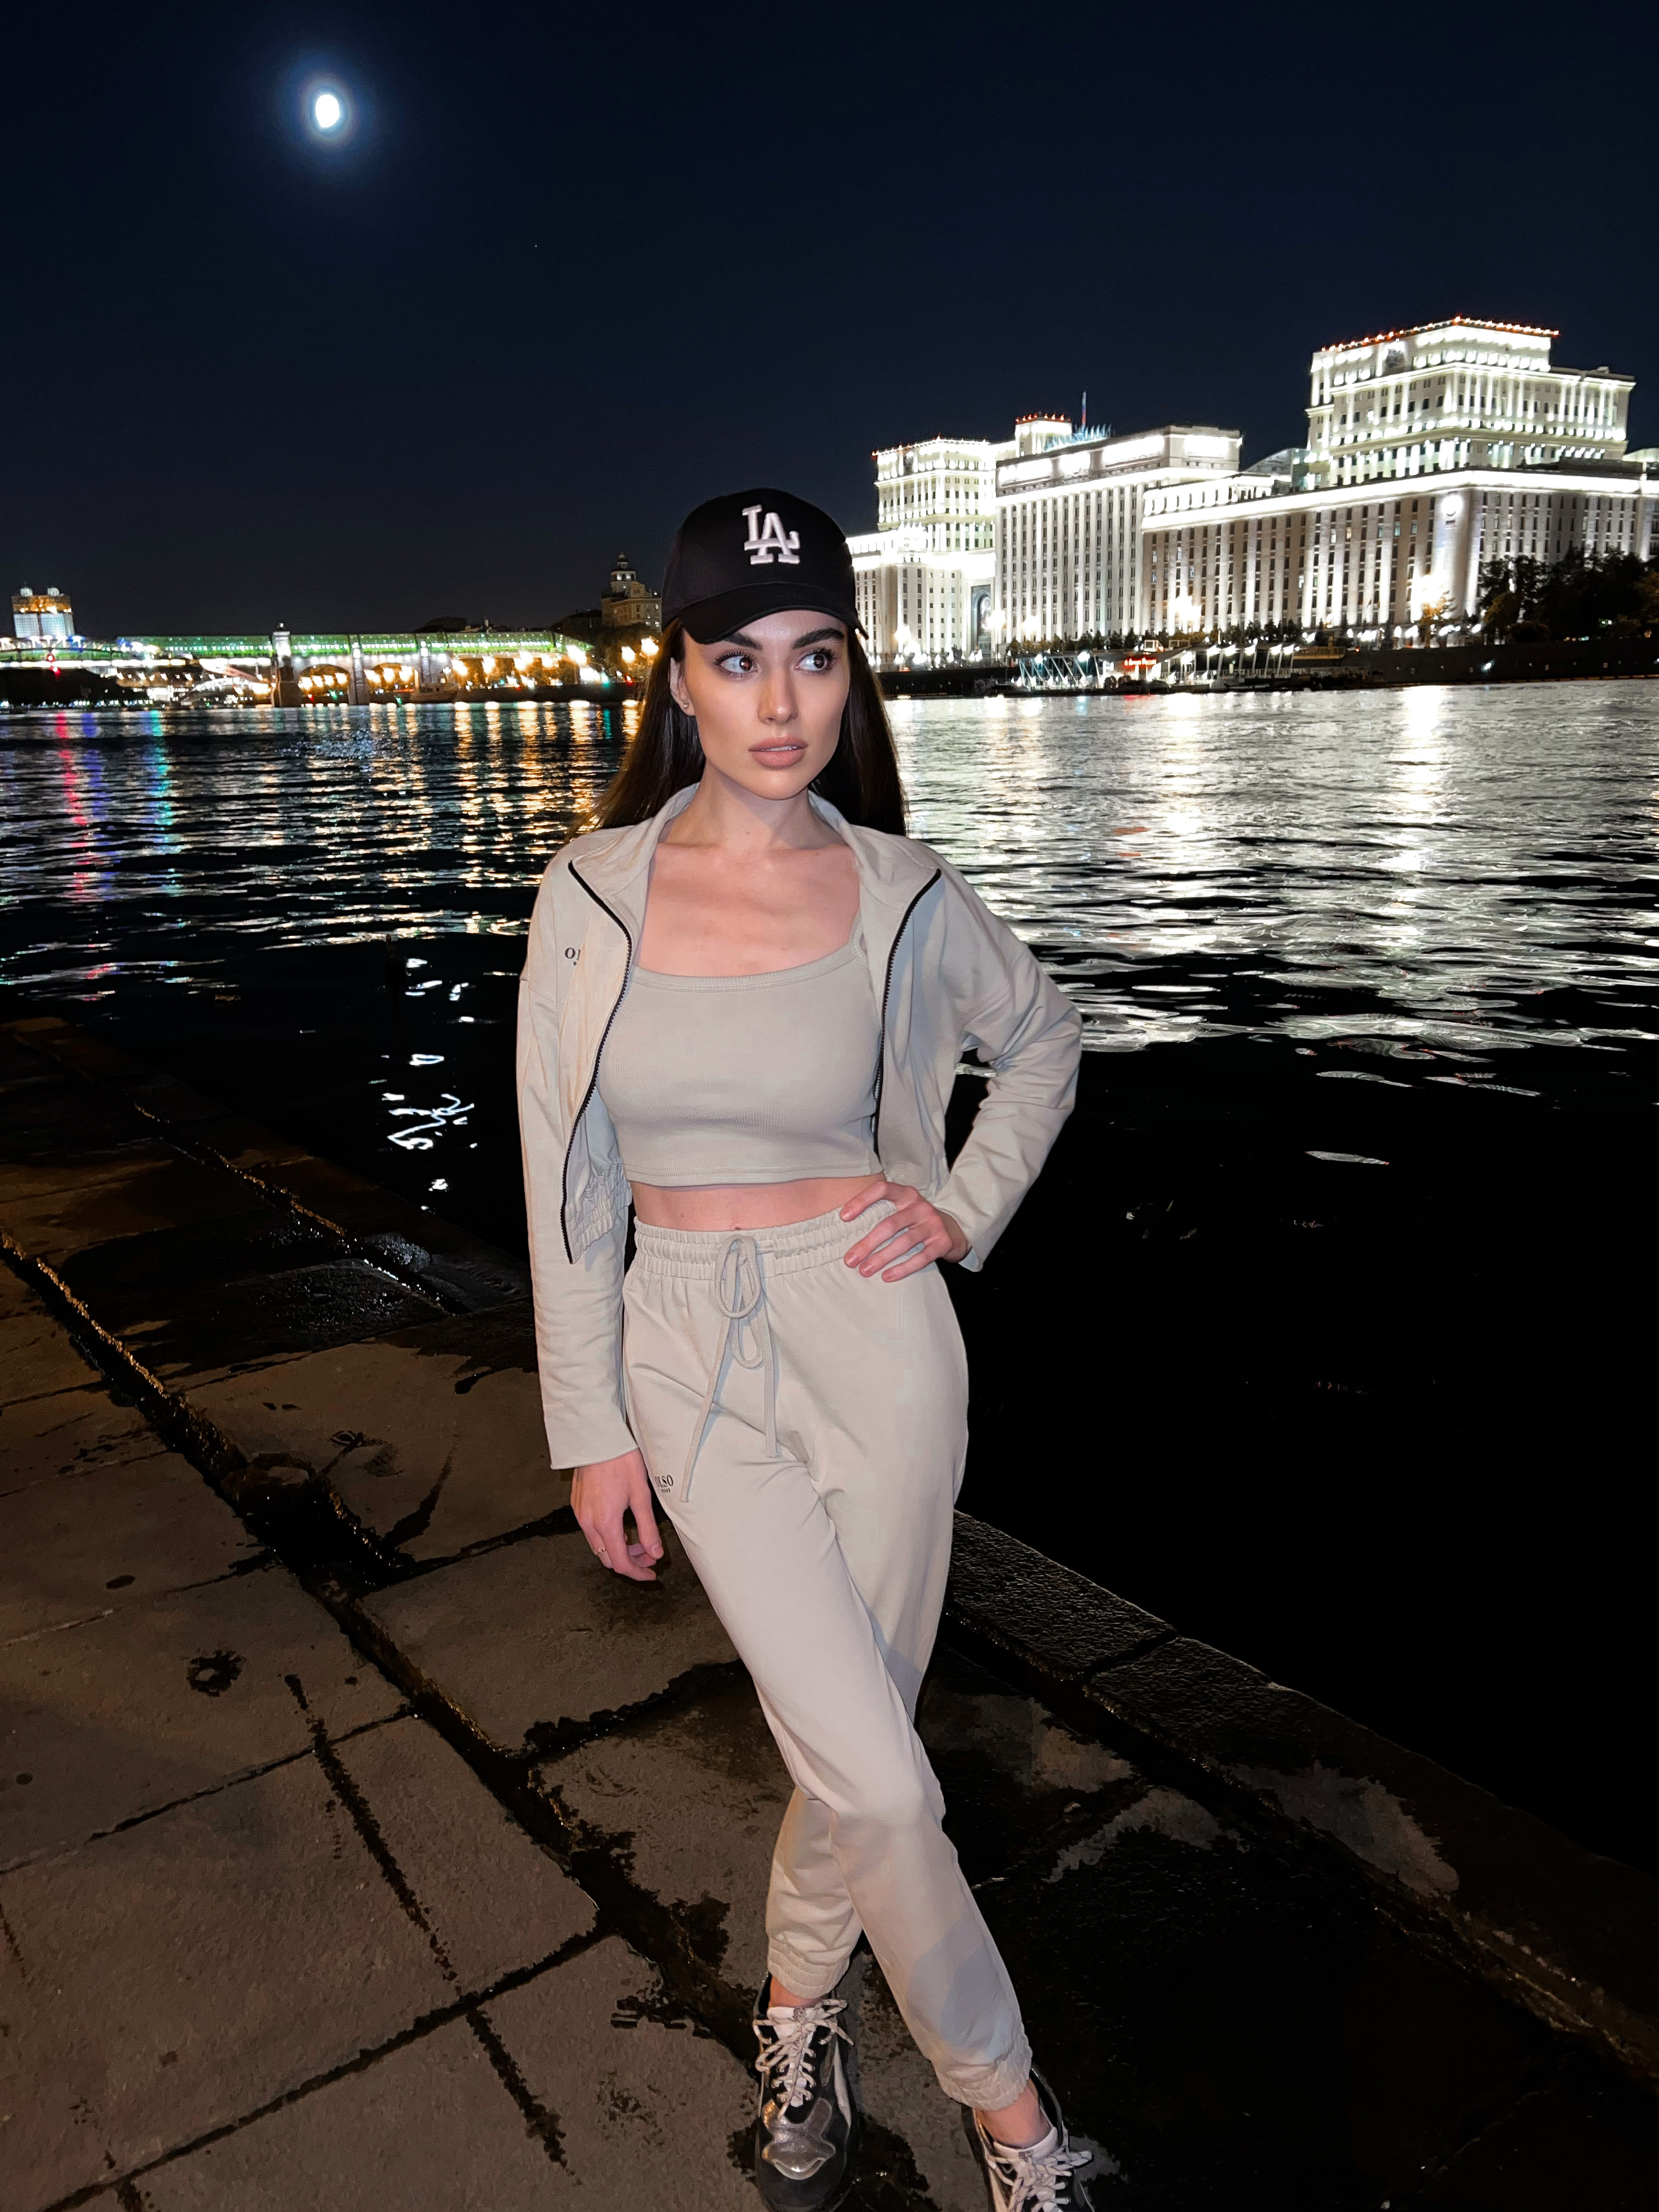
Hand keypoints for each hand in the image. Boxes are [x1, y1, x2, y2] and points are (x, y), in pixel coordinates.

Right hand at [571, 1448, 663, 1581]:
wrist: (598, 1440)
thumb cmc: (621, 1462)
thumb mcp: (641, 1496)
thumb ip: (648, 1528)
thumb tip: (655, 1553)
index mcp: (606, 1523)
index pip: (620, 1563)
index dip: (638, 1573)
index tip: (652, 1572)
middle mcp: (588, 1523)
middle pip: (607, 1558)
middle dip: (630, 1561)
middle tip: (649, 1554)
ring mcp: (580, 1515)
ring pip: (598, 1546)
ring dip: (618, 1549)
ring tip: (638, 1540)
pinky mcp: (577, 1506)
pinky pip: (591, 1532)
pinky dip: (607, 1537)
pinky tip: (622, 1526)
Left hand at [839, 1179, 969, 1281]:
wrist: (954, 1230)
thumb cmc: (918, 1221)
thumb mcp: (904, 1209)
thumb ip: (883, 1212)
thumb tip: (847, 1231)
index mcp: (907, 1194)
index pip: (882, 1189)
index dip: (862, 1200)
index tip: (843, 1217)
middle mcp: (920, 1206)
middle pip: (889, 1224)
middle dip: (867, 1244)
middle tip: (850, 1260)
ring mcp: (933, 1224)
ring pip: (903, 1242)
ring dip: (881, 1258)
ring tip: (864, 1270)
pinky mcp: (942, 1242)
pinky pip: (921, 1257)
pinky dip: (903, 1268)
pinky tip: (887, 1276)